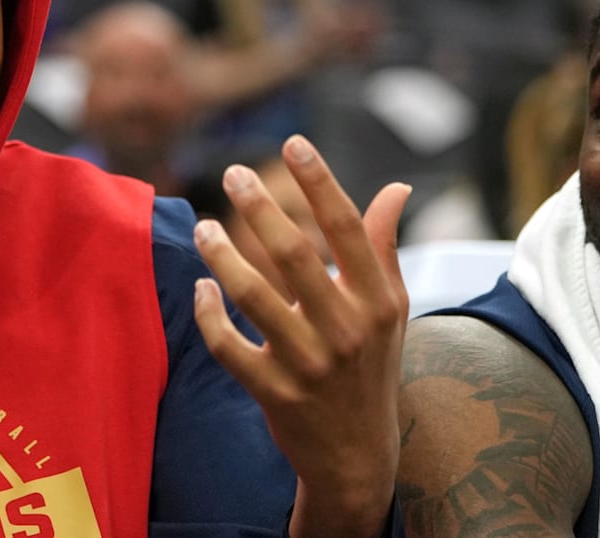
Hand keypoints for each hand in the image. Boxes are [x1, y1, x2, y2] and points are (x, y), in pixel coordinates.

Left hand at [193, 135, 409, 537]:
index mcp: (378, 302)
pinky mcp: (274, 393)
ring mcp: (309, 364)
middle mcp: (346, 330)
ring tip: (203, 228)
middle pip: (295, 254)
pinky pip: (228, 345)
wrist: (357, 456)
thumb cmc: (370, 367)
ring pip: (253, 296)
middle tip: (233, 174)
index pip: (348, 229)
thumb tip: (397, 188)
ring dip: (222, 256)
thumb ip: (382, 248)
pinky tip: (201, 287)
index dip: (320, 182)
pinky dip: (209, 313)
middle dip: (259, 207)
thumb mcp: (389, 311)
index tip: (294, 142)